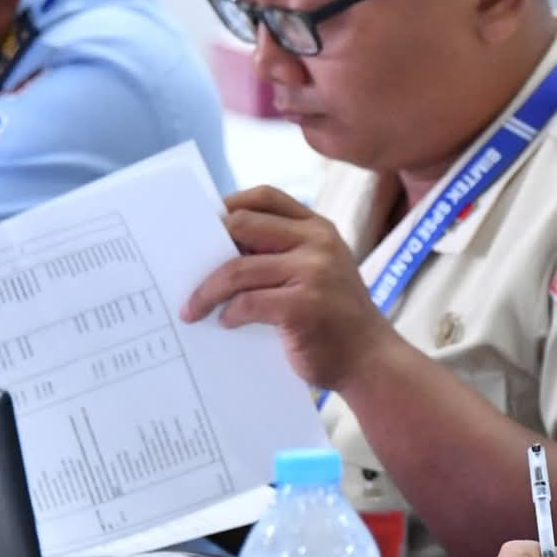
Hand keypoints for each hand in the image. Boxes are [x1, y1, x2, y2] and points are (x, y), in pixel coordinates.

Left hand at [180, 185, 397, 392]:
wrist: (370, 360)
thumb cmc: (333, 318)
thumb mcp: (316, 272)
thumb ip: (280, 253)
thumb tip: (214, 248)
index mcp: (318, 228)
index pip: (265, 196)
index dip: (229, 205)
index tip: (203, 225)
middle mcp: (318, 242)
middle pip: (243, 225)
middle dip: (207, 247)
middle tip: (186, 270)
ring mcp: (315, 273)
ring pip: (238, 268)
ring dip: (206, 291)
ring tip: (192, 309)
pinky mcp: (305, 306)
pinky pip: (248, 302)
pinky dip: (229, 313)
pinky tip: (226, 323)